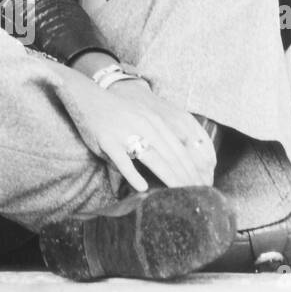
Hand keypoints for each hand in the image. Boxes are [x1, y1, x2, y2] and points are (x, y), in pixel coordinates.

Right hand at [60, 68, 215, 192]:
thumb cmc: (117, 113)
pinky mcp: (107, 140)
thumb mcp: (141, 119)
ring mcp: (125, 133)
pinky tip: (142, 187)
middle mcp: (144, 126)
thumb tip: (174, 164)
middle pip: (171, 156)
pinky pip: (122, 160)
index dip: (193, 168)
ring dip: (169, 177)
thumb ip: (156, 138)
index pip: (180, 149)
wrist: (86, 96)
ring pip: (153, 158)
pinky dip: (133, 174)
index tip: (203, 185)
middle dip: (186, 177)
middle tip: (197, 195)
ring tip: (179, 193)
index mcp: (154, 122)